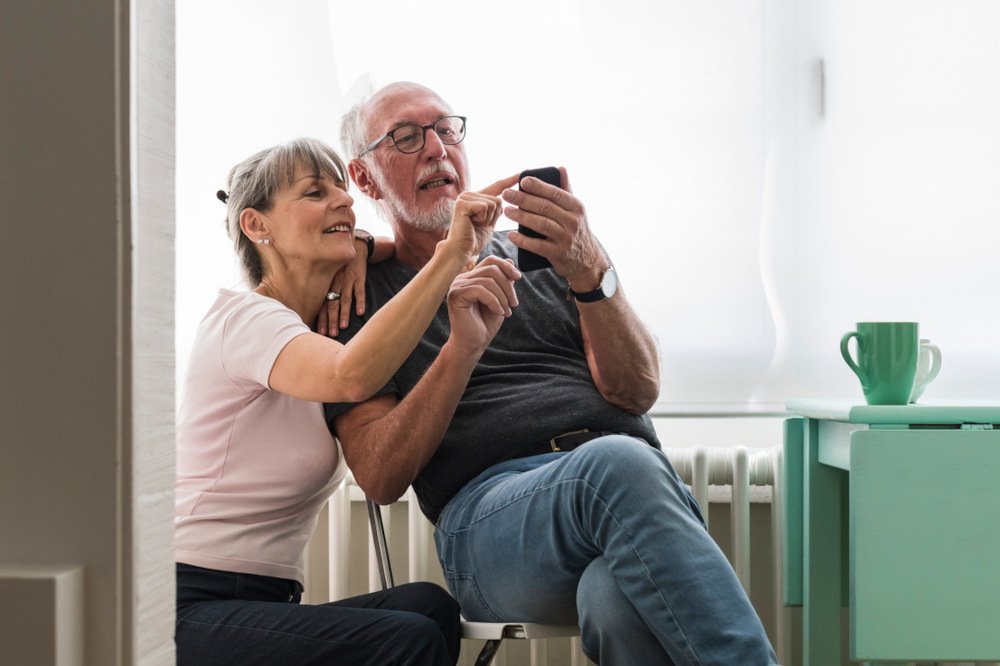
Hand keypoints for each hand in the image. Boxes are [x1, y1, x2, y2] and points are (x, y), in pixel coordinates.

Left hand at [316, 237, 368, 336]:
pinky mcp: (359, 277)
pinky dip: (360, 302)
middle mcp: (335, 282)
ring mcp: (348, 280)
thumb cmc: (340, 263)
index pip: (322, 304)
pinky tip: (360, 313)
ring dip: (343, 314)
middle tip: (330, 334)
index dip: (321, 318)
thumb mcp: (329, 272)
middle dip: (331, 320)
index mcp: (327, 283)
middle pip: (332, 304)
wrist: (355, 246)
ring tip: (342, 327)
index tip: (320, 332)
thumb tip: (318, 308)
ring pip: (345, 299)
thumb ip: (325, 288)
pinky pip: (360, 291)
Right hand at [444, 175, 518, 259]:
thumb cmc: (475, 239)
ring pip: (493, 203)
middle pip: (498, 199)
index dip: (509, 181)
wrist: (462, 250)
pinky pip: (485, 207)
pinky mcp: (463, 203)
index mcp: (475, 197)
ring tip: (475, 224)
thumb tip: (503, 201)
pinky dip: (483, 219)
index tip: (521, 173)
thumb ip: (495, 210)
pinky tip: (472, 223)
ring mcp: (464, 197)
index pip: (496, 187)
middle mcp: (468, 194)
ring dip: (488, 218)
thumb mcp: (489, 222)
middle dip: (494, 216)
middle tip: (479, 225)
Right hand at [446, 255, 520, 353]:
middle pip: (491, 269)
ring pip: (488, 280)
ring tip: (506, 312)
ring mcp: (457, 286)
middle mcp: (462, 279)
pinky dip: (494, 302)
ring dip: (502, 297)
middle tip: (514, 304)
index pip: (490, 260)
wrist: (474, 343)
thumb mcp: (500, 299)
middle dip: (508, 286)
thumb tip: (509, 260)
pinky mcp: (455, 296)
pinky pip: (480, 290)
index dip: (506, 267)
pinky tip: (498, 312)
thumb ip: (503, 281)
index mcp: (471, 277)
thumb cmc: (485, 323)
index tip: (518, 278)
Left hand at [502, 167, 605, 290]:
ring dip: (521, 217)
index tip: (522, 181)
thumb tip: (560, 168)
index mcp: (576, 207)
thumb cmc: (576, 230)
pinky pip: (537, 246)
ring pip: (540, 224)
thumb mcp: (575, 210)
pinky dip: (523, 240)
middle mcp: (572, 222)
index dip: (539, 186)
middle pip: (545, 207)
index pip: (555, 193)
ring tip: (507, 211)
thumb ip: (566, 190)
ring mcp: (565, 238)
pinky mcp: (557, 254)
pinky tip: (511, 235)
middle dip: (524, 199)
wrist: (586, 260)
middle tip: (507, 194)